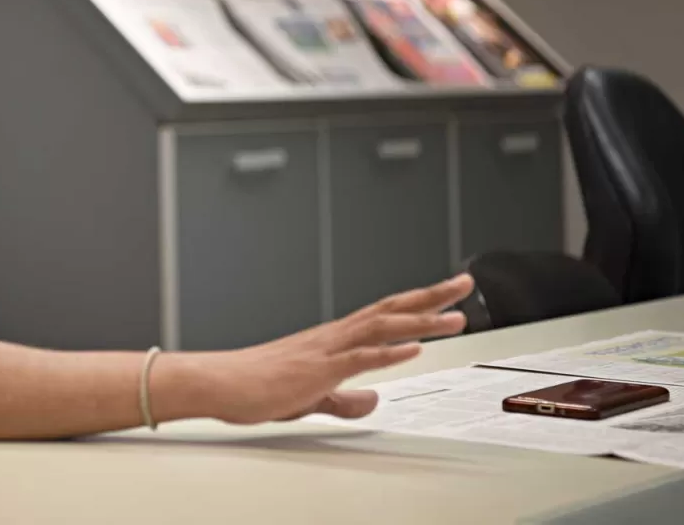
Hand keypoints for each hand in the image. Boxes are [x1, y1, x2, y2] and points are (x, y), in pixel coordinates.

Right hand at [166, 273, 473, 425]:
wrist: (219, 382)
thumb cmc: (256, 385)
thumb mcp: (312, 396)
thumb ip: (345, 398)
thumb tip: (373, 400)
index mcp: (333, 339)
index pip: (384, 315)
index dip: (419, 304)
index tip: (448, 294)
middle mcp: (334, 336)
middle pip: (390, 310)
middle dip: (431, 298)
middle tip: (464, 284)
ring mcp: (326, 350)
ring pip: (380, 327)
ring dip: (420, 321)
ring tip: (455, 317)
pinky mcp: (316, 369)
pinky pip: (358, 358)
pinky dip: (388, 351)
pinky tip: (412, 348)